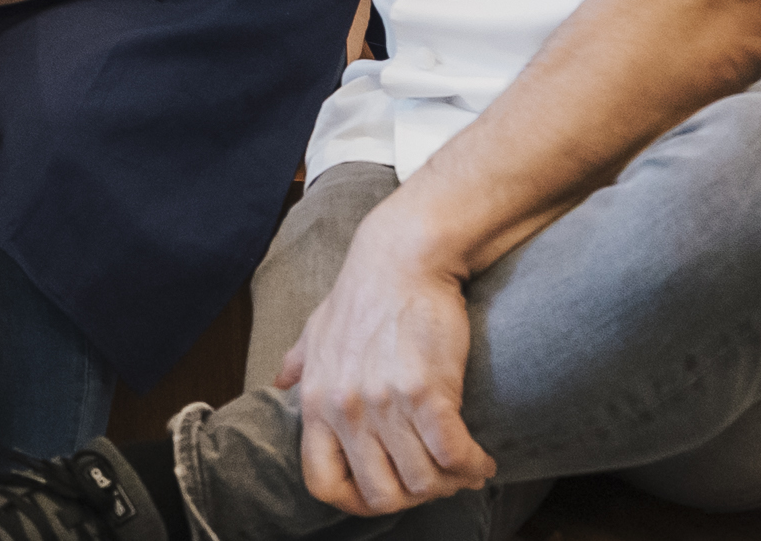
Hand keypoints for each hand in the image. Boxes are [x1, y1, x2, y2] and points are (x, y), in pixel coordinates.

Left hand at [278, 204, 496, 513]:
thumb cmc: (362, 295)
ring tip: (462, 469)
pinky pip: (453, 456)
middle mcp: (346, 410)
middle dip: (414, 497)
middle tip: (434, 480)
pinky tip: (481, 460)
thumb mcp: (316, 329)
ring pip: (423, 482)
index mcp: (317, 403)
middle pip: (382, 495)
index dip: (357, 502)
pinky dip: (472, 467)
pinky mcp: (426, 391)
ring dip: (449, 483)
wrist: (401, 258)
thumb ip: (298, 363)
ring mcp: (384, 403)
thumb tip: (279, 382)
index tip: (386, 493)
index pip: (322, 484)